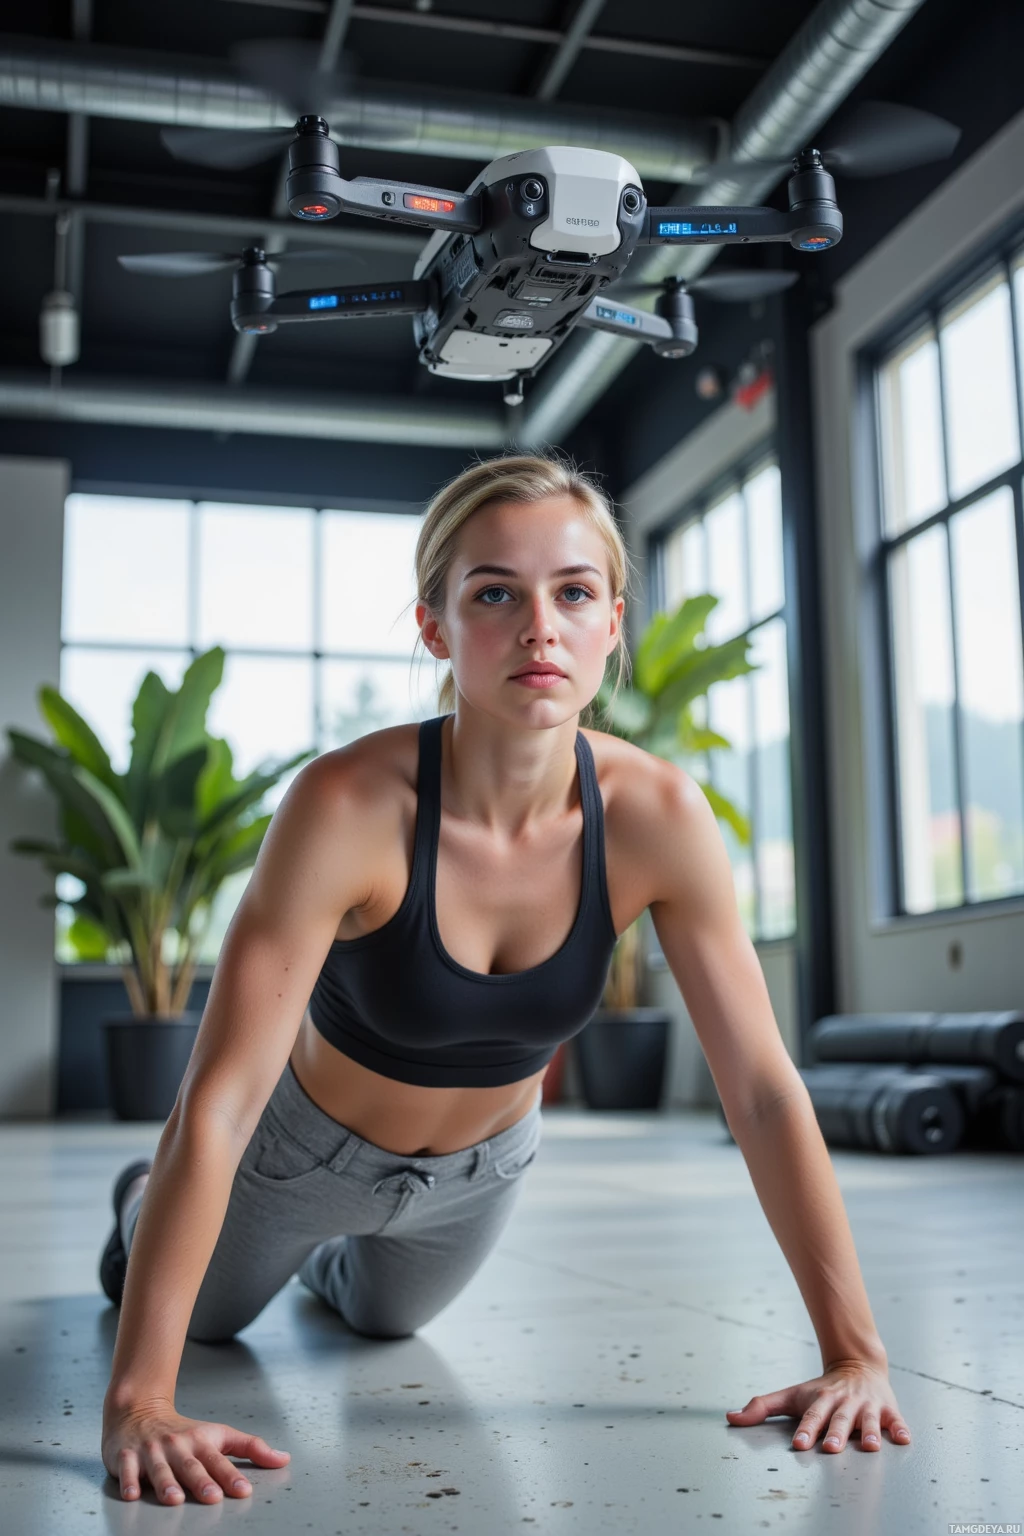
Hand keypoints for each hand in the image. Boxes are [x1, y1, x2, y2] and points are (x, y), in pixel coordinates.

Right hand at [102, 1399, 290, 1502]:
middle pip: (191, 1466)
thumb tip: (284, 1459)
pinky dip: (129, 1482)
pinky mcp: (125, 1457)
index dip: (231, 1475)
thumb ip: (250, 1448)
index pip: (218, 1460)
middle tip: (212, 1497)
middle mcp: (177, 1446)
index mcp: (200, 1441)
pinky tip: (132, 1494)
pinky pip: (126, 1470)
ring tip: (175, 1500)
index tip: (244, 1491)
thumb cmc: (184, 1431)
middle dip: (201, 1482)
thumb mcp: (218, 1434)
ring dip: (167, 1484)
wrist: (137, 1409)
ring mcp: (150, 1452)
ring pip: (160, 1470)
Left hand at [725, 1358, 911, 1452]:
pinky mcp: (888, 1410)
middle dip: (835, 1434)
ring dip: (869, 1432)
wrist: (857, 1365)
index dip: (805, 1430)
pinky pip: (896, 1421)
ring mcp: (867, 1407)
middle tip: (831, 1448)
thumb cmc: (820, 1390)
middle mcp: (844, 1403)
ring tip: (870, 1446)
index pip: (810, 1417)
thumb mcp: (792, 1395)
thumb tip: (730, 1418)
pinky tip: (903, 1438)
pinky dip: (900, 1429)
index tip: (798, 1444)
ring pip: (868, 1421)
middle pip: (838, 1420)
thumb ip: (763, 1407)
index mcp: (821, 1401)